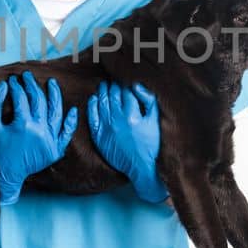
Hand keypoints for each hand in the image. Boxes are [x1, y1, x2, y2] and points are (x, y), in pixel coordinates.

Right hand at [0, 71, 78, 204]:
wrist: (6, 175)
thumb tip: (3, 85)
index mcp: (23, 124)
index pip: (22, 98)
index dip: (16, 86)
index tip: (12, 80)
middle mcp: (40, 130)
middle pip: (39, 100)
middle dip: (32, 85)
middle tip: (27, 76)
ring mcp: (50, 140)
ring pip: (56, 112)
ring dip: (55, 95)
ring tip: (52, 82)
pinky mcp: (56, 149)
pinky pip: (66, 133)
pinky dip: (71, 122)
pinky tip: (72, 109)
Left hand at [87, 81, 168, 202]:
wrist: (141, 167)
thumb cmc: (152, 144)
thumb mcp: (155, 121)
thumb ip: (149, 101)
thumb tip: (136, 86)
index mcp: (132, 115)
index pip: (126, 93)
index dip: (126, 84)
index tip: (126, 80)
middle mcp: (117, 120)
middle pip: (112, 96)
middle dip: (114, 86)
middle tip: (114, 81)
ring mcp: (106, 128)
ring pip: (101, 103)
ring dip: (102, 92)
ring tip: (104, 85)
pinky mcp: (99, 136)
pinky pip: (92, 117)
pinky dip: (92, 106)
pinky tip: (93, 98)